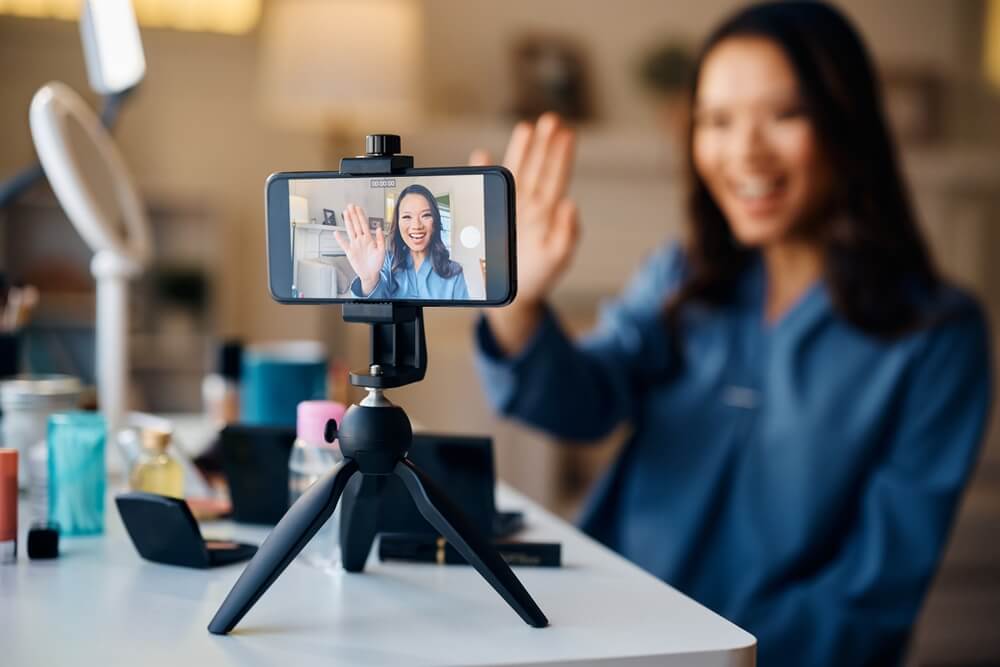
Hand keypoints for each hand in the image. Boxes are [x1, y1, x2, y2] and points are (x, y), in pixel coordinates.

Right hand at [335, 204, 384, 294]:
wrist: (371, 274)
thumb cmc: (377, 264)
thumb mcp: (382, 251)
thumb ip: (381, 239)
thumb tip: (379, 229)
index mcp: (369, 239)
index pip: (364, 224)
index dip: (361, 215)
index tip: (358, 208)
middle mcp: (361, 240)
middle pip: (356, 224)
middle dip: (354, 215)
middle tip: (350, 206)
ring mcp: (355, 245)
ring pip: (350, 230)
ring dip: (348, 222)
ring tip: (345, 213)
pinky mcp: (350, 252)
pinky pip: (343, 244)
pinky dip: (339, 239)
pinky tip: (336, 233)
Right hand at [469, 113, 577, 353]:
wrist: (513, 294)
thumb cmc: (538, 275)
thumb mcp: (558, 258)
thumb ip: (567, 232)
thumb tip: (570, 204)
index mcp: (548, 214)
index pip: (556, 178)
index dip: (561, 156)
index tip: (567, 134)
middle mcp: (530, 206)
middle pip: (539, 168)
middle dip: (544, 144)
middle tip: (552, 120)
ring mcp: (512, 208)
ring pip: (517, 173)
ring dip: (521, 150)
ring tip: (527, 127)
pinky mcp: (493, 215)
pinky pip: (487, 189)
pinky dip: (483, 172)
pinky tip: (482, 155)